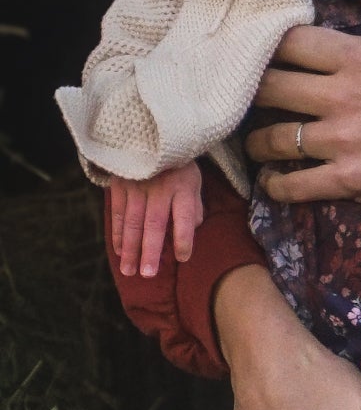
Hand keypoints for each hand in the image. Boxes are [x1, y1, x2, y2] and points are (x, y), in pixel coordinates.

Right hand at [111, 163, 204, 277]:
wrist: (151, 135)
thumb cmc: (178, 165)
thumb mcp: (194, 180)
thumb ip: (193, 206)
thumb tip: (192, 230)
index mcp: (183, 187)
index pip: (185, 217)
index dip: (183, 238)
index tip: (182, 258)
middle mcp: (160, 188)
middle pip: (154, 224)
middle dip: (150, 251)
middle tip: (148, 274)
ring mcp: (137, 186)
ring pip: (132, 222)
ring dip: (130, 249)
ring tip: (130, 270)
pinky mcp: (120, 184)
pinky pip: (117, 213)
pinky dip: (118, 234)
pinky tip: (119, 251)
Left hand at [244, 4, 360, 256]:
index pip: (290, 42)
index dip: (268, 42)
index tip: (262, 48)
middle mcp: (341, 98)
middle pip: (266, 87)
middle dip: (248, 88)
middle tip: (244, 93)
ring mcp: (343, 143)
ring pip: (271, 140)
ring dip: (255, 141)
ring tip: (253, 141)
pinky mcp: (351, 182)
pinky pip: (294, 185)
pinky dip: (276, 185)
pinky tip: (273, 182)